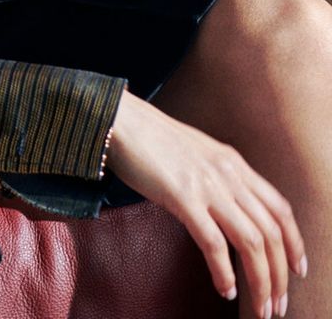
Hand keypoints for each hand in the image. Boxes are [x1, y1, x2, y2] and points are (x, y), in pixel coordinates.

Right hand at [107, 91, 305, 317]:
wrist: (123, 121)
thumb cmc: (153, 139)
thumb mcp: (199, 153)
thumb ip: (219, 176)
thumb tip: (230, 209)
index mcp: (234, 163)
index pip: (279, 209)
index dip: (294, 243)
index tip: (297, 270)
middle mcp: (228, 174)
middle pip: (271, 232)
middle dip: (280, 274)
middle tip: (278, 304)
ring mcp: (207, 185)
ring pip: (251, 242)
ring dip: (261, 281)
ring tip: (260, 308)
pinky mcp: (183, 196)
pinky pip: (213, 243)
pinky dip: (224, 272)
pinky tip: (225, 288)